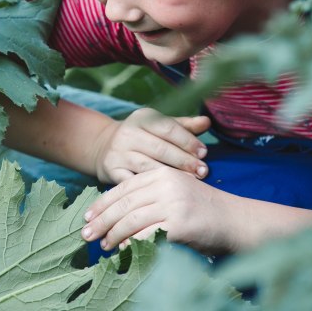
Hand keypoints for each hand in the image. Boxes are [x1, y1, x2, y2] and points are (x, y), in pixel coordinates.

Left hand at [80, 167, 238, 254]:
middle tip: (86, 234)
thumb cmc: (203, 211)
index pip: (123, 188)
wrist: (236, 221)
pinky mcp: (179, 224)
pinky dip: (131, 244)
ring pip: (131, 220)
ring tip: (103, 246)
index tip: (87, 216)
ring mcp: (173, 203)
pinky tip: (123, 250)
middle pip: (123, 204)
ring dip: (113, 235)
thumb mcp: (175, 193)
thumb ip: (150, 196)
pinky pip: (146, 235)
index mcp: (162, 174)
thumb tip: (115, 213)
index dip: (102, 203)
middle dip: (101, 220)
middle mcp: (166, 184)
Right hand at [91, 108, 210, 183]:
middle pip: (160, 148)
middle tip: (203, 171)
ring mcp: (118, 152)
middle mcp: (128, 133)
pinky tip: (166, 193)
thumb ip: (184, 126)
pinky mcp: (111, 170)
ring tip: (191, 182)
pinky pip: (134, 181)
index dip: (187, 141)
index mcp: (142, 118)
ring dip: (171, 175)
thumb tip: (207, 122)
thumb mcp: (159, 126)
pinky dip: (150, 187)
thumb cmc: (143, 137)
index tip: (204, 153)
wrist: (105, 147)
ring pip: (148, 165)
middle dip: (184, 160)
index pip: (168, 128)